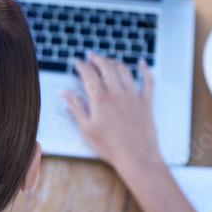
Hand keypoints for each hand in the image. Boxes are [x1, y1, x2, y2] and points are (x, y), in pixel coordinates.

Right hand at [60, 52, 161, 172]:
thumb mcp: (86, 128)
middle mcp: (117, 93)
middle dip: (97, 58)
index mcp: (100, 99)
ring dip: (114, 61)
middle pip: (106, 67)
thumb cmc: (110, 146)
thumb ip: (76, 107)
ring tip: (108, 60)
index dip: (81, 65)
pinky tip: (142, 63)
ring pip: (124, 70)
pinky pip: (147, 80)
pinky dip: (145, 69)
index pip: (88, 74)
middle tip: (91, 55)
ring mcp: (133, 96)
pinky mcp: (146, 102)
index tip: (77, 62)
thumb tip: (64, 92)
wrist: (136, 156)